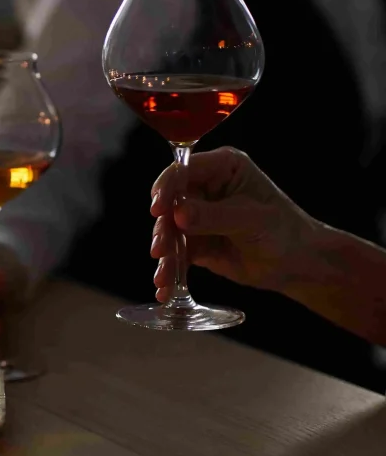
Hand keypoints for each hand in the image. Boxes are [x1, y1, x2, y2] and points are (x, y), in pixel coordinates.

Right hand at [150, 146, 319, 301]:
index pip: (183, 171)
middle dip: (163, 229)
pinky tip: (165, 287)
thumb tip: (177, 214)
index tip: (158, 210)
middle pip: (169, 203)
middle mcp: (204, 188)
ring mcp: (196, 216)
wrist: (297, 264)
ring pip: (168, 231)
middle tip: (160, 250)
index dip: (166, 188)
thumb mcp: (252, 219)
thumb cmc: (285, 231)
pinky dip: (169, 270)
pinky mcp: (194, 242)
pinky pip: (174, 253)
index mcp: (221, 168)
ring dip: (164, 254)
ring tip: (164, 277)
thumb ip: (214, 216)